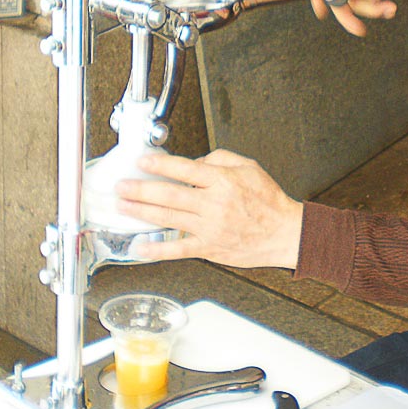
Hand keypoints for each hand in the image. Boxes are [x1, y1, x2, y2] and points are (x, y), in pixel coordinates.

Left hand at [116, 149, 303, 268]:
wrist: (285, 233)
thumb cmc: (268, 202)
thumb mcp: (249, 167)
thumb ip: (220, 159)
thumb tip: (195, 161)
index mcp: (223, 181)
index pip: (185, 169)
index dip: (160, 164)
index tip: (142, 162)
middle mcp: (215, 204)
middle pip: (170, 195)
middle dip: (141, 190)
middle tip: (122, 186)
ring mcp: (210, 228)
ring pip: (169, 218)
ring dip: (142, 212)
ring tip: (123, 207)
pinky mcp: (210, 248)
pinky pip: (179, 249)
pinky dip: (157, 249)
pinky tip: (140, 246)